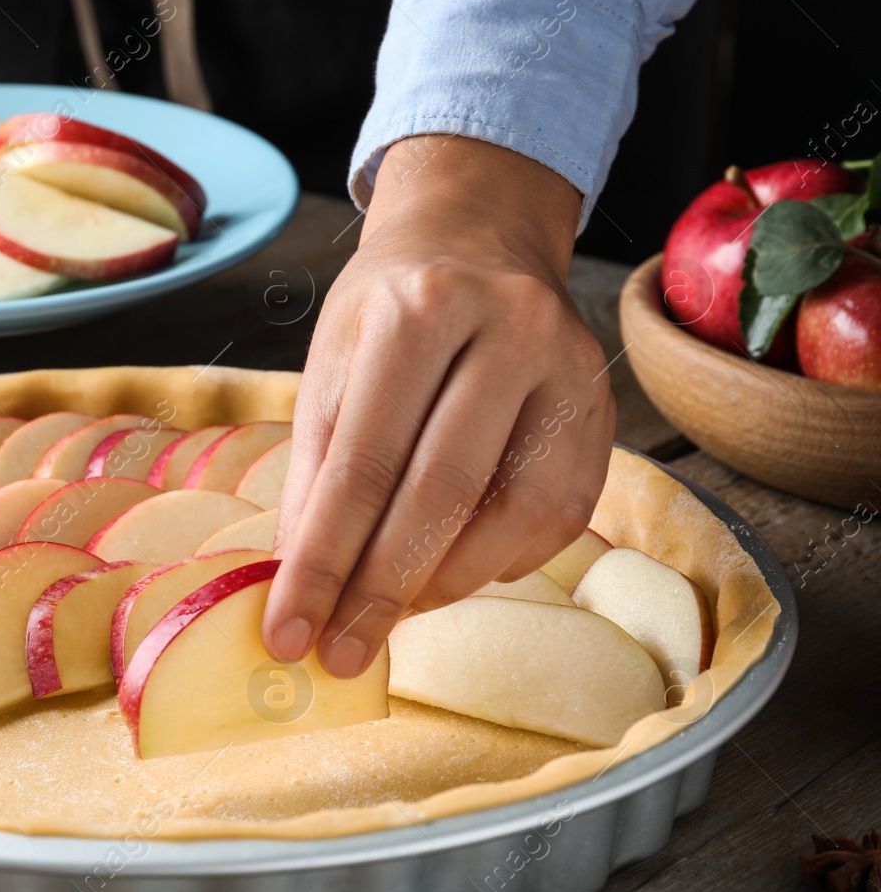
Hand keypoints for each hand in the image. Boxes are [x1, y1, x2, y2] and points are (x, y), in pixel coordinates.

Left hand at [263, 135, 615, 676]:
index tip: (287, 631)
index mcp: (417, 311)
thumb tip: (302, 584)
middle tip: (339, 653)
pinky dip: (495, 562)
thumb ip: (316, 472)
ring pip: (511, 514)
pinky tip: (450, 572)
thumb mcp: (331, 366)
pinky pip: (555, 517)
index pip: (360, 464)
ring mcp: (569, 369)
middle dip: (380, 590)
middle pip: (440, 492)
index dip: (321, 561)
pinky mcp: (603, 411)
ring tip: (389, 617)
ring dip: (442, 585)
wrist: (478, 238)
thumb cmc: (389, 312)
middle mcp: (506, 330)